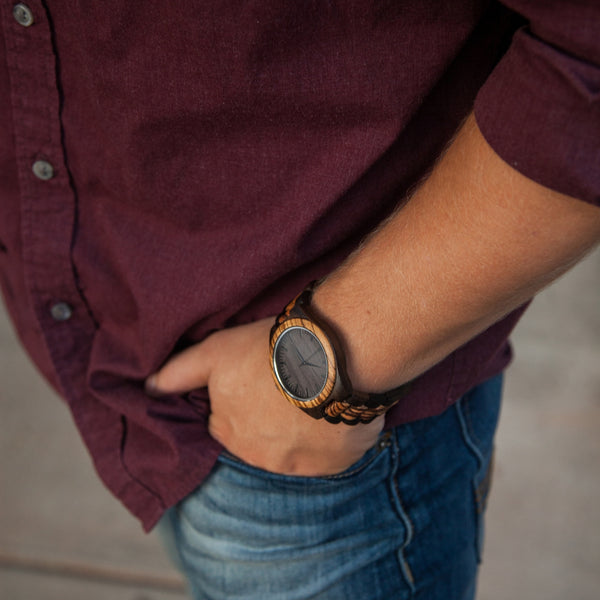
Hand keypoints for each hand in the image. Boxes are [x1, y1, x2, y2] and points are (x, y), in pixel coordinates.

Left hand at [145, 318, 383, 475]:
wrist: (328, 358)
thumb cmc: (268, 350)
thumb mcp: (217, 352)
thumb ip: (181, 372)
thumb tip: (147, 388)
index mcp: (227, 430)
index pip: (225, 422)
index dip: (242, 399)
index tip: (259, 379)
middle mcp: (257, 457)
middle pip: (258, 438)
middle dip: (269, 418)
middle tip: (288, 384)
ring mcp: (296, 464)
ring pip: (293, 449)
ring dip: (299, 430)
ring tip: (314, 393)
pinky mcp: (331, 465)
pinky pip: (327, 455)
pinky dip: (330, 440)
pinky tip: (334, 409)